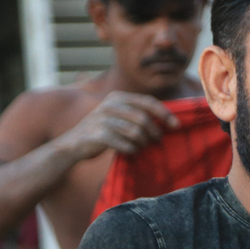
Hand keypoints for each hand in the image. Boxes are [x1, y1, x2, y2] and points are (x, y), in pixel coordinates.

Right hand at [56, 91, 180, 160]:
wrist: (73, 144)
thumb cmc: (103, 131)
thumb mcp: (118, 115)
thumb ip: (137, 114)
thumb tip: (167, 120)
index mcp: (118, 97)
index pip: (148, 102)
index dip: (165, 114)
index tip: (176, 126)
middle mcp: (110, 104)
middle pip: (143, 119)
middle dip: (153, 132)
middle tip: (156, 140)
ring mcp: (103, 119)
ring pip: (135, 132)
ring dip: (142, 143)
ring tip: (140, 146)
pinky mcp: (98, 135)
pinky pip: (125, 144)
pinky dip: (131, 150)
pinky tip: (130, 151)